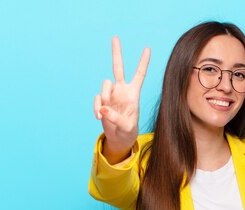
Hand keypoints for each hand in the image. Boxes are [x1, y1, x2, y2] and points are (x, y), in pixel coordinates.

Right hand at [93, 36, 150, 162]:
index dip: (143, 62)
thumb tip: (103, 109)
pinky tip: (99, 117)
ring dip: (103, 96)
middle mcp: (122, 90)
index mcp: (133, 93)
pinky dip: (96, 107)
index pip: (139, 74)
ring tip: (104, 113)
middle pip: (118, 67)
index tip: (148, 48)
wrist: (120, 138)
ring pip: (104, 84)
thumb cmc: (128, 132)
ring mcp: (111, 95)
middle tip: (115, 37)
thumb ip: (116, 118)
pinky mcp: (102, 101)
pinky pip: (97, 99)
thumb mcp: (126, 127)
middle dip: (116, 52)